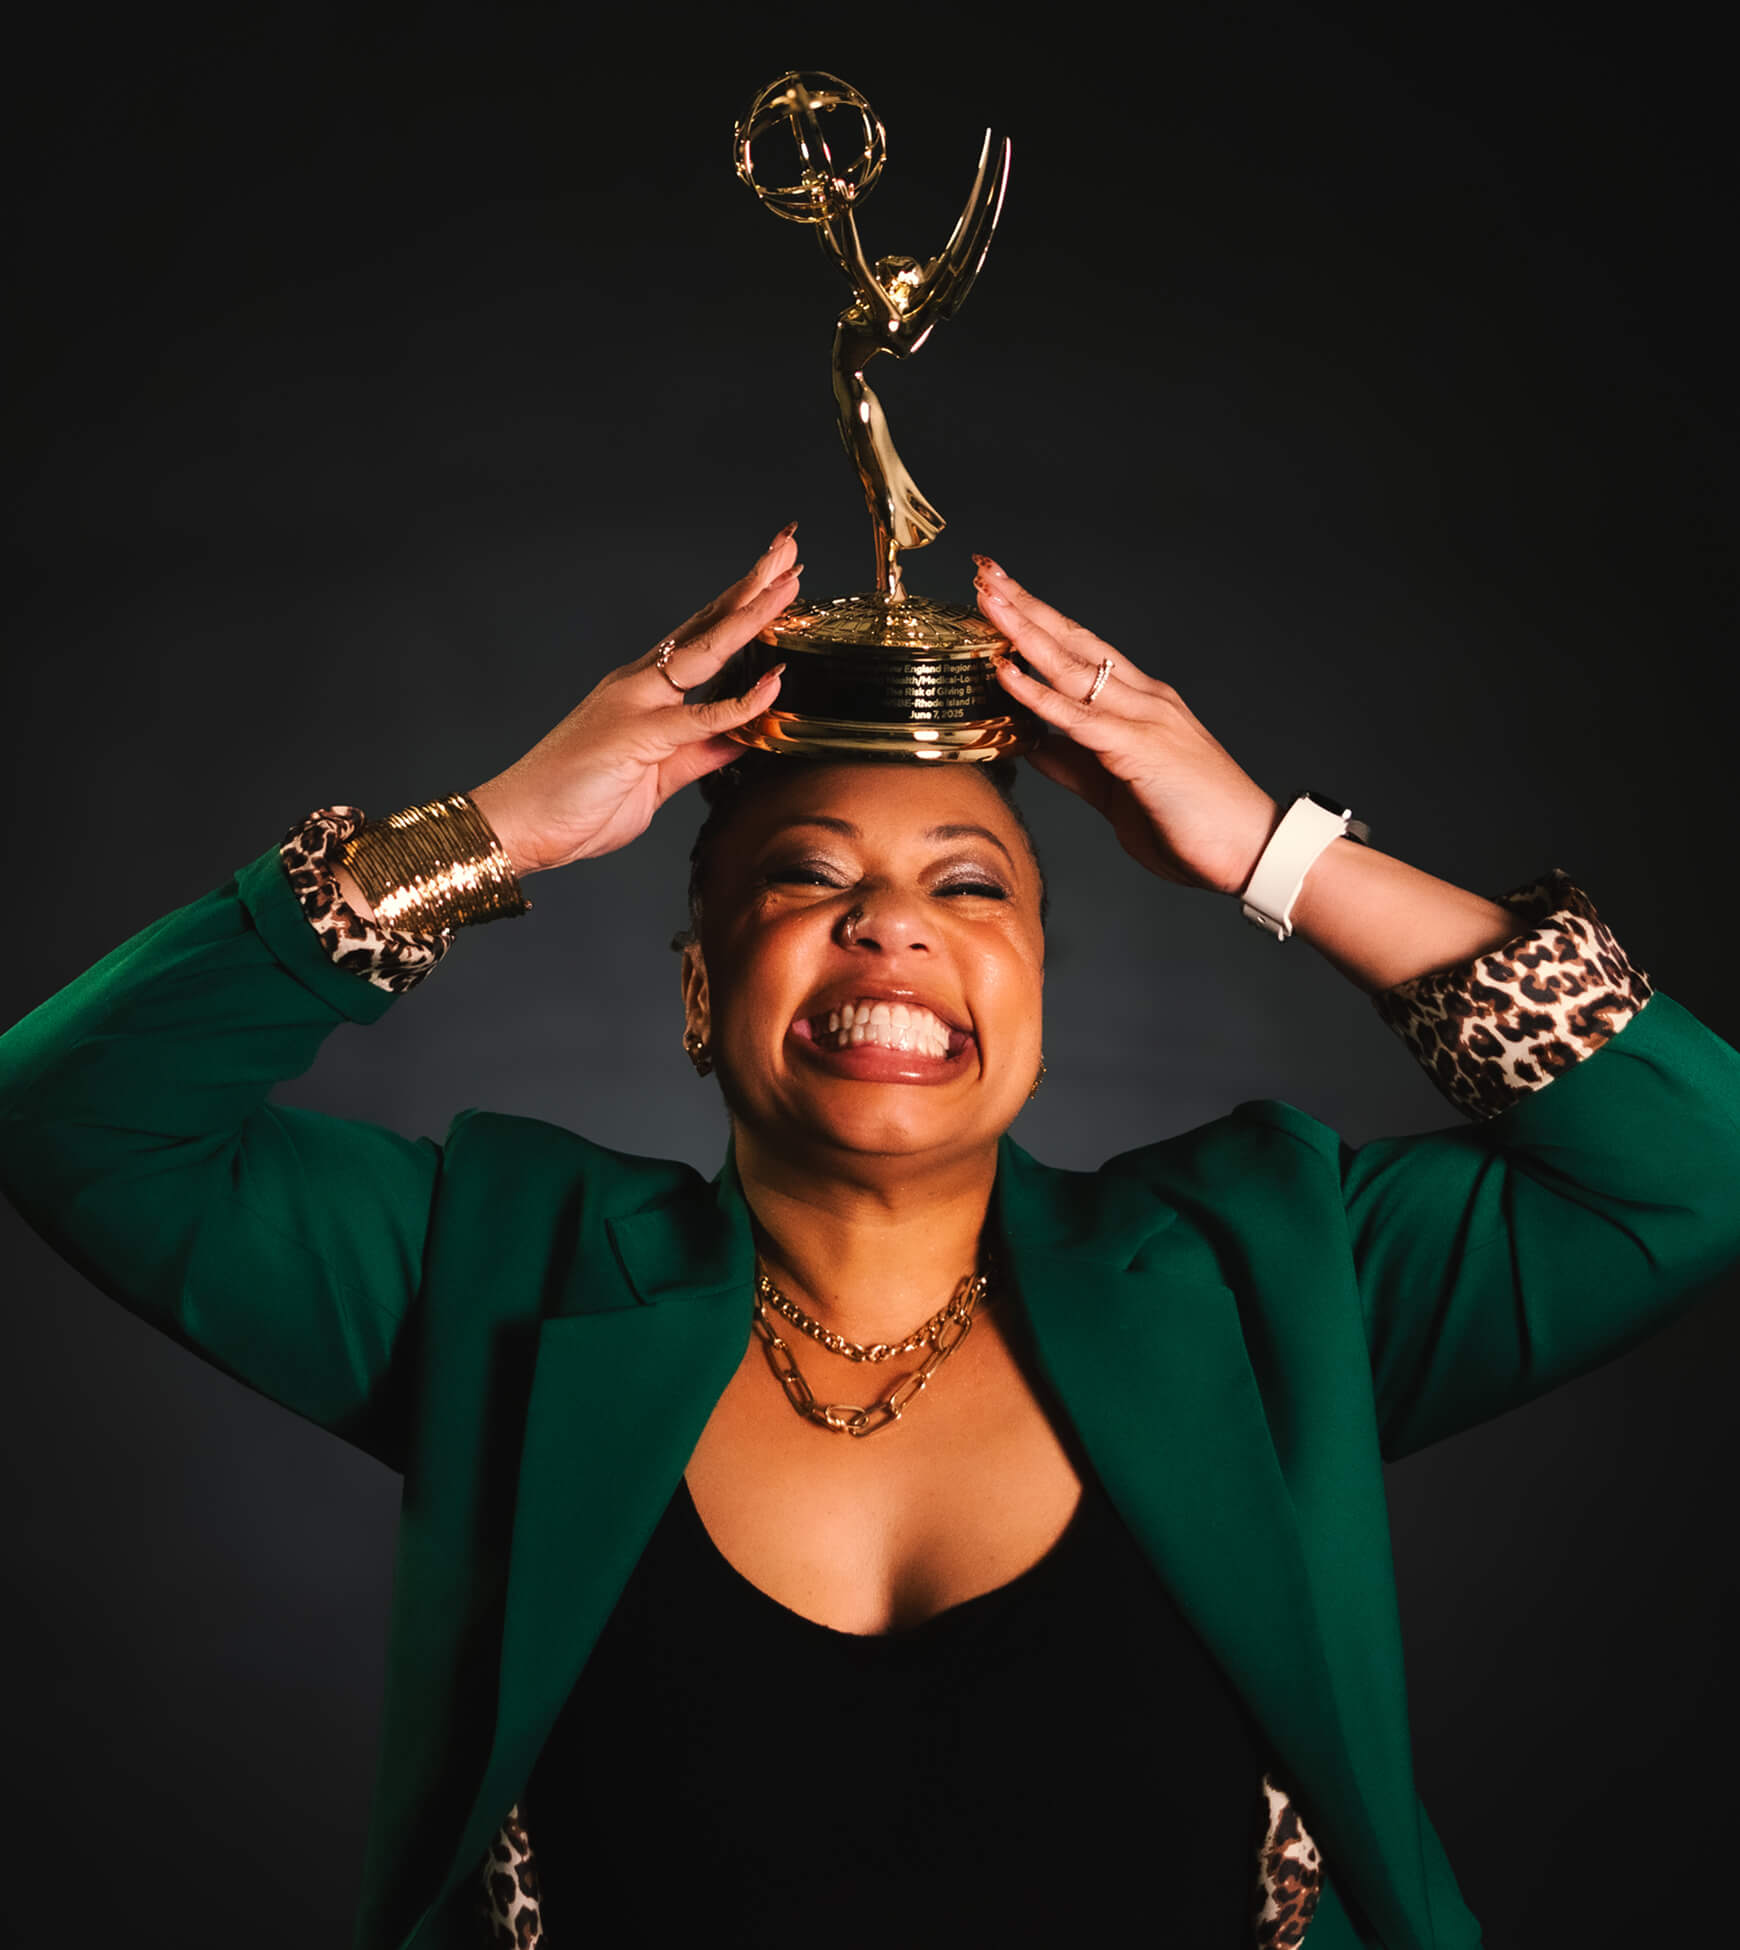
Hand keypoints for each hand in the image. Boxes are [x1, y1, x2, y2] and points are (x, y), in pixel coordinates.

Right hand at [467, 529, 800, 874]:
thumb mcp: (656, 777)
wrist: (520, 824)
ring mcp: (637, 705)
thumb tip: (743, 737)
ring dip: (749, 617)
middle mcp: (641, 686)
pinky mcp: (637, 736)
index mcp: (645, 692)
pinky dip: (739, 703)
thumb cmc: (578, 801)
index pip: (703, 638)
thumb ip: (700, 753)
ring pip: (705, 652)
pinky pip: (699, 719)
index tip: (776, 579)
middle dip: (750, 588)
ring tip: (787, 583)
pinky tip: (773, 682)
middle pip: (706, 627)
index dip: (741, 608)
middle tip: (788, 548)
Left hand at [973, 557, 1279, 895]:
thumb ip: (1075, 764)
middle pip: (1074, 640)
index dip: (1040, 621)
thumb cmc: (1194, 824)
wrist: (1252, 850)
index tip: (1002, 595)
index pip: (1082, 650)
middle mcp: (1143, 699)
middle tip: (986, 572)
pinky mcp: (1139, 748)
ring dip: (1024, 630)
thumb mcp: (1117, 789)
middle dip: (1026, 606)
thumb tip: (1034, 746)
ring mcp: (1143, 718)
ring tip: (988, 598)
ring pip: (1071, 665)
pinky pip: (1078, 717)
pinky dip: (1038, 693)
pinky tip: (1007, 672)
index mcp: (1141, 704)